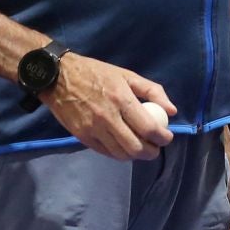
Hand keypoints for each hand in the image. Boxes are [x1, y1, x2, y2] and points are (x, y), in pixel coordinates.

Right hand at [39, 54, 174, 161]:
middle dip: (151, 152)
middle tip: (156, 148)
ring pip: (120, 154)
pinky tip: (124, 147)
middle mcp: (108, 118)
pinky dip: (118, 154)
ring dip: (135, 155)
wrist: (58, 77)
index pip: (148, 128)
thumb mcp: (128, 75)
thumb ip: (153, 92)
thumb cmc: (97, 73)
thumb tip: (172, 112)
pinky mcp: (81, 136)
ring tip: (142, 149)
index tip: (167, 137)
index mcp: (122, 100)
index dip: (162, 138)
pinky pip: (104, 152)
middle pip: (135, 147)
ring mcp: (92, 129)